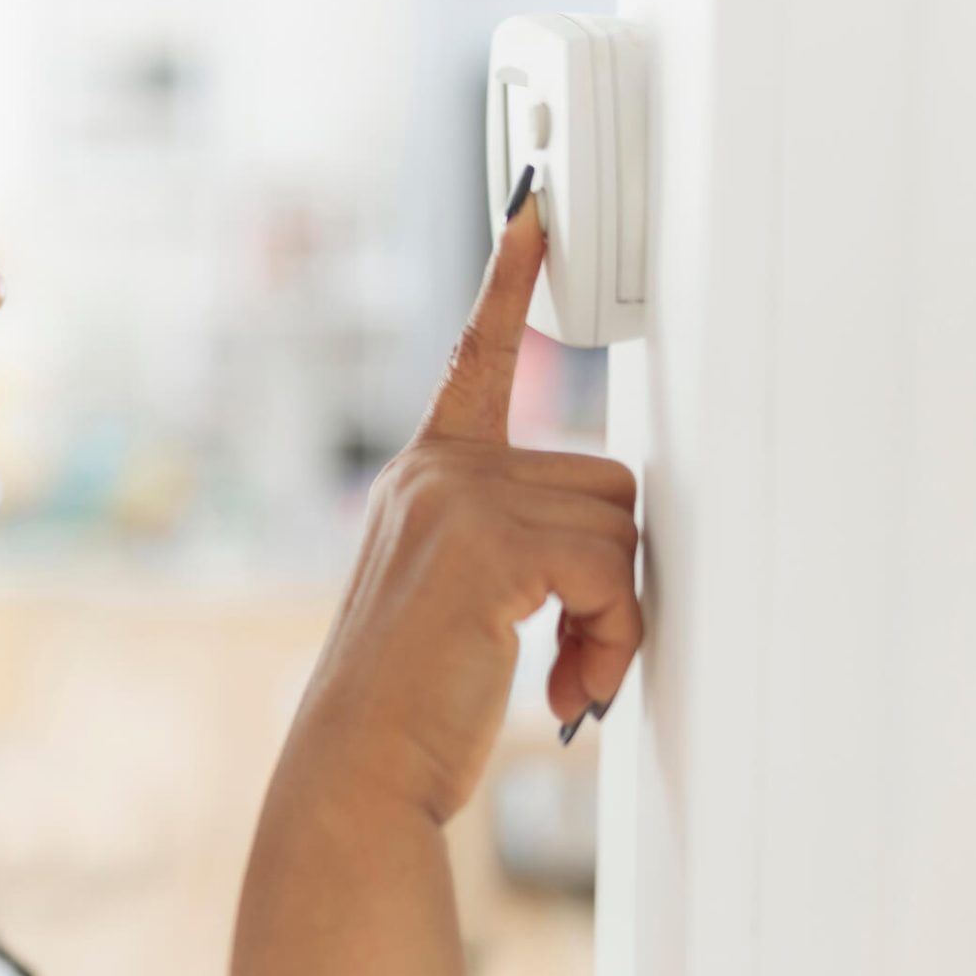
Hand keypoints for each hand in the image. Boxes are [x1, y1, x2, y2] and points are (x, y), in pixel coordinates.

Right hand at [291, 188, 641, 825]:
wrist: (357, 763)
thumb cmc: (404, 702)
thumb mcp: (452, 599)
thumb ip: (509, 543)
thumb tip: (612, 549)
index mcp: (424, 478)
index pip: (475, 362)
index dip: (507, 282)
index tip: (533, 212)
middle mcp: (436, 471)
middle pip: (604, 476)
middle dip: (613, 574)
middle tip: (582, 652)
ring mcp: (458, 496)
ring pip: (618, 526)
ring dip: (617, 617)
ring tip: (572, 678)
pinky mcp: (488, 536)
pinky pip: (612, 570)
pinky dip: (614, 638)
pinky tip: (569, 689)